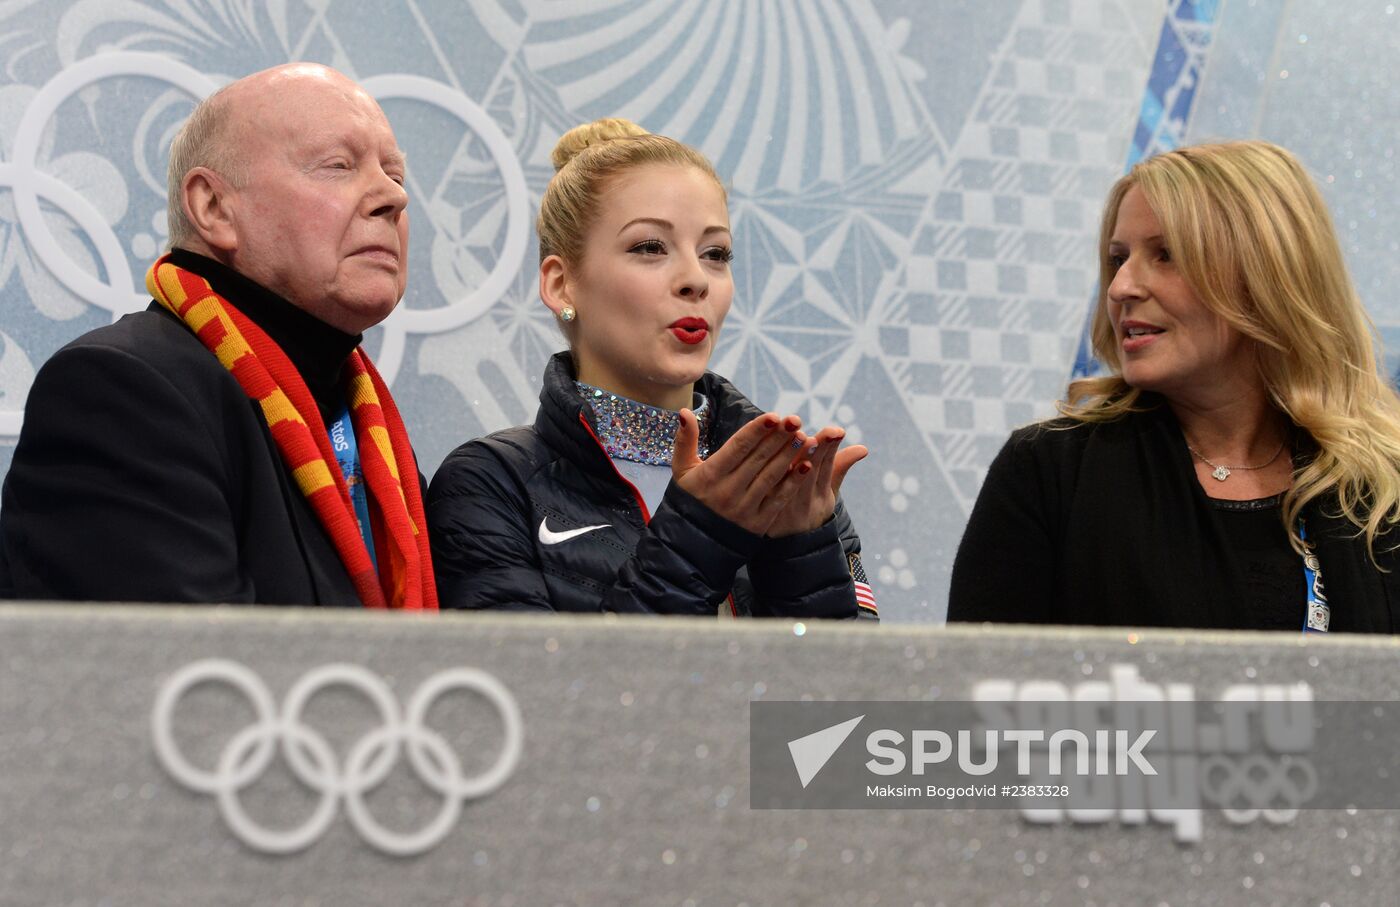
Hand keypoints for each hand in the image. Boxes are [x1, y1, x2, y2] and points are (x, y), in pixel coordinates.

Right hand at [671, 410, 812, 534]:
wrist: (692, 541)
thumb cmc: (690, 498)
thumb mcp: (682, 470)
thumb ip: (685, 440)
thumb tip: (684, 412)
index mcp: (710, 475)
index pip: (737, 447)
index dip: (757, 430)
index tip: (774, 416)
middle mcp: (728, 490)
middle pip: (758, 458)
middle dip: (779, 437)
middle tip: (795, 420)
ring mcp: (744, 508)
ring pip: (771, 476)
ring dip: (789, 456)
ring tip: (803, 438)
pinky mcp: (757, 523)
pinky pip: (778, 499)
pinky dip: (793, 482)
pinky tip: (806, 466)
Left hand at [763, 426, 867, 537]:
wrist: (789, 546)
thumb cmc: (810, 508)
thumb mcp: (828, 492)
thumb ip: (840, 467)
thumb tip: (864, 448)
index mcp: (823, 496)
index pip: (829, 468)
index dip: (831, 450)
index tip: (835, 432)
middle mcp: (806, 502)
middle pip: (811, 473)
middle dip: (815, 453)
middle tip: (815, 435)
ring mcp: (787, 508)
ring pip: (791, 481)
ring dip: (794, 461)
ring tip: (797, 440)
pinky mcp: (766, 510)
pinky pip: (770, 489)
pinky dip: (771, 472)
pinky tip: (770, 455)